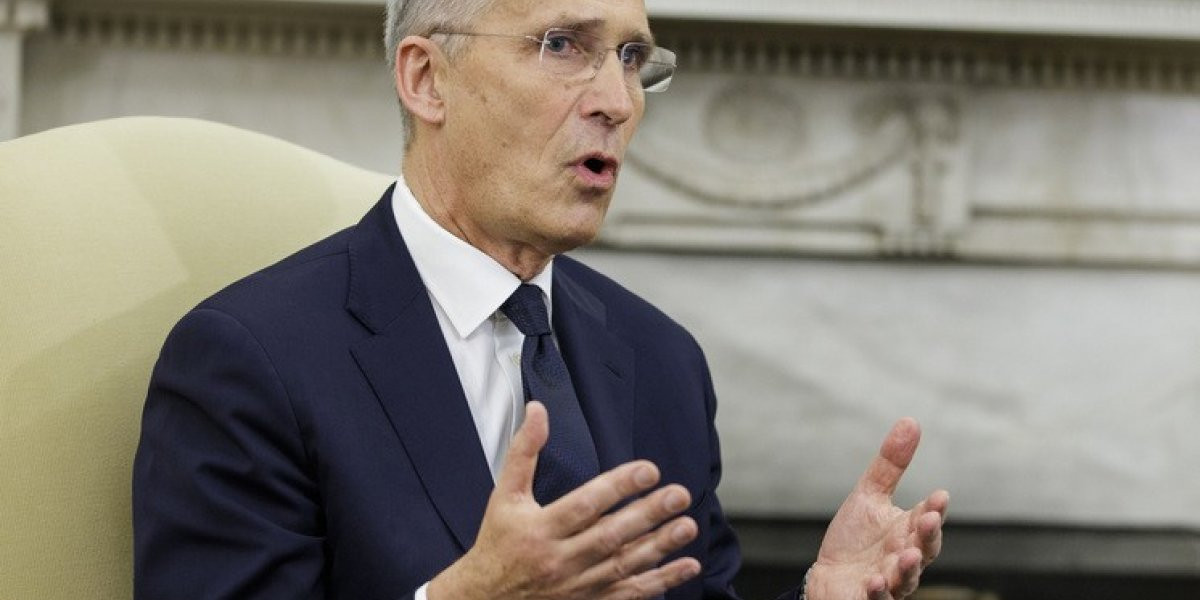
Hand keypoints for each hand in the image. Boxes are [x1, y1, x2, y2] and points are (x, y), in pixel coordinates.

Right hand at [427, 402, 701, 599]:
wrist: (484, 599)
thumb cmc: (498, 542)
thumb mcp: (504, 495)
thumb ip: (524, 452)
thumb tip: (538, 410)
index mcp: (540, 529)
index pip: (585, 505)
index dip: (618, 487)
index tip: (648, 469)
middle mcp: (561, 559)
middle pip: (611, 535)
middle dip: (648, 514)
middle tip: (679, 494)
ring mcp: (578, 585)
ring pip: (625, 565)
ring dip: (660, 546)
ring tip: (688, 525)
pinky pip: (630, 593)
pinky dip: (661, 581)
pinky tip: (686, 566)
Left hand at [807, 418, 949, 599]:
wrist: (830, 578)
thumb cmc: (855, 540)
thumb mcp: (868, 496)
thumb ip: (891, 464)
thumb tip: (911, 421)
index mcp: (907, 531)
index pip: (926, 519)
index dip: (933, 509)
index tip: (939, 495)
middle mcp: (904, 558)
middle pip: (924, 548)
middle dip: (928, 535)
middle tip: (929, 519)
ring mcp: (890, 582)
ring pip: (906, 578)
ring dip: (908, 567)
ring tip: (908, 554)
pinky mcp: (870, 599)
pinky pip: (878, 599)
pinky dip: (879, 592)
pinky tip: (874, 581)